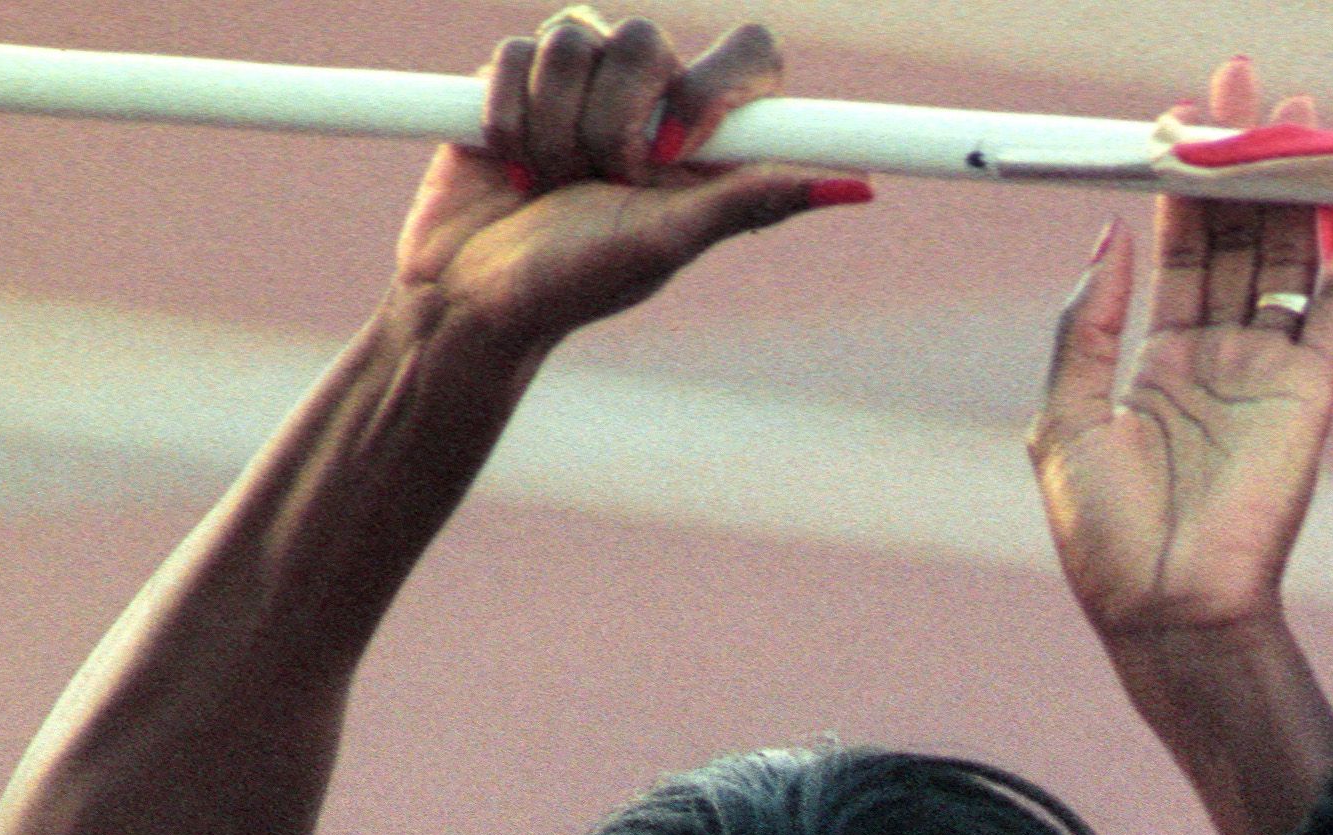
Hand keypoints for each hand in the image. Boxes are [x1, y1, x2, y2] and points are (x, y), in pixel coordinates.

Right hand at [392, 15, 862, 351]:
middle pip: (649, 41)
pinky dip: (509, 116)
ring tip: (548, 184)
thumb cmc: (578, 282)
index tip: (673, 152)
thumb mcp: (670, 244)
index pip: (749, 53)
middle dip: (614, 122)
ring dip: (555, 126)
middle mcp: (649, 98)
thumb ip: (754, 202)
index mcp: (705, 137)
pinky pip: (517, 53)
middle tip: (602, 183)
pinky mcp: (515, 76)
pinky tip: (508, 167)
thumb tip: (861, 188)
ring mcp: (581, 81)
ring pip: (575, 38)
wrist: (471, 298)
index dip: (713, 89)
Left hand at [1031, 58, 1332, 649]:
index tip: (1181, 118)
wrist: (1167, 611)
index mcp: (1154, 359)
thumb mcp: (1065, 418)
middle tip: (1243, 86)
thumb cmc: (1105, 536)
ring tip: (1299, 116)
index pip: (1176, 247)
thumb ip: (1087, 325)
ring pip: (1288, 258)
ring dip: (1295, 188)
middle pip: (1237, 236)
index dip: (1180, 182)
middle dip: (1241, 161)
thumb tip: (1110, 236)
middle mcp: (1216, 354)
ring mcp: (1266, 372)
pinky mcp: (1309, 396)